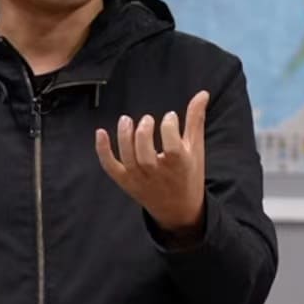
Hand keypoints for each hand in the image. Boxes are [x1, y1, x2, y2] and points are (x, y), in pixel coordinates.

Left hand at [95, 90, 209, 236]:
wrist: (178, 209)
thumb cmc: (188, 174)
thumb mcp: (196, 149)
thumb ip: (196, 120)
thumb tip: (202, 93)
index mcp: (178, 165)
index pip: (171, 144)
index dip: (169, 125)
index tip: (170, 117)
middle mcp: (157, 173)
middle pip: (145, 153)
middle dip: (144, 132)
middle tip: (147, 120)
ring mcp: (139, 179)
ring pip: (127, 158)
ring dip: (124, 136)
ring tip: (126, 120)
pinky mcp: (126, 182)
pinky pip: (110, 166)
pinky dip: (102, 150)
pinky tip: (100, 132)